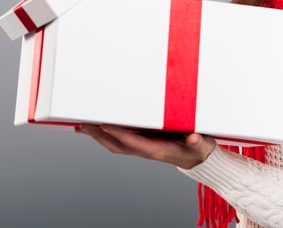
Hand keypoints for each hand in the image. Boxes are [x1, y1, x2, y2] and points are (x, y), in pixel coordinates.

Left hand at [77, 124, 215, 169]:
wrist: (197, 158)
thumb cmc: (197, 148)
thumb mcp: (200, 144)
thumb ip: (196, 140)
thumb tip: (193, 137)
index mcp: (157, 150)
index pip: (134, 142)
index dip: (119, 134)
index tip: (105, 124)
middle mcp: (146, 150)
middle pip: (117, 145)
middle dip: (99, 135)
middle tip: (84, 123)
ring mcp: (142, 148)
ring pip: (115, 144)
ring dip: (98, 136)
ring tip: (82, 126)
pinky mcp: (142, 144)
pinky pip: (120, 140)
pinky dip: (106, 134)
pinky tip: (98, 127)